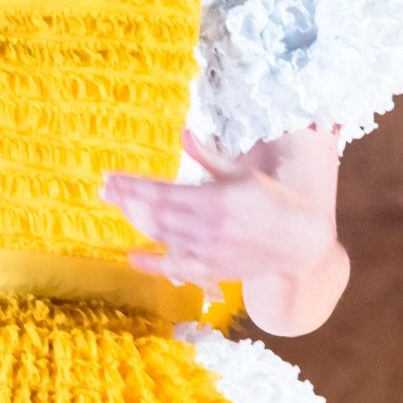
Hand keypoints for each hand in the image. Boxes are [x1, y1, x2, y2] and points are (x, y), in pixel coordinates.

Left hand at [102, 131, 336, 289]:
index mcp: (214, 198)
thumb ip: (205, 156)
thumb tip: (182, 133)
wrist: (297, 241)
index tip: (111, 177)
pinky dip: (150, 262)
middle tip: (105, 189)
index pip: (159, 191)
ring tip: (119, 206)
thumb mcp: (240, 172)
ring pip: (159, 236)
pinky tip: (132, 255)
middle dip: (125, 199)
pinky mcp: (210, 269)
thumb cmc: (270, 200)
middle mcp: (206, 226)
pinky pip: (172, 266)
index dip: (130, 185)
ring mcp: (206, 251)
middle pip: (152, 213)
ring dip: (135, 221)